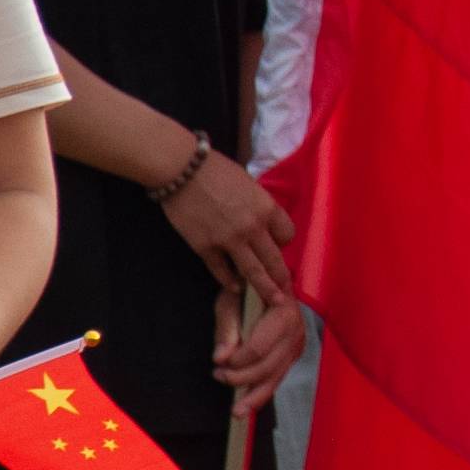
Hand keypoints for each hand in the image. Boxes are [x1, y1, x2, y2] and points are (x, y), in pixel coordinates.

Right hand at [163, 145, 296, 308]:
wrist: (182, 170)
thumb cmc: (216, 170)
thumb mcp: (249, 183)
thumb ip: (258, 205)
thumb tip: (261, 221)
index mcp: (266, 208)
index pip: (287, 234)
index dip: (284, 241)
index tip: (278, 246)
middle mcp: (253, 228)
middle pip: (274, 259)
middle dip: (282, 277)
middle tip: (287, 291)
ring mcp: (229, 241)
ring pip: (253, 272)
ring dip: (265, 288)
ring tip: (272, 300)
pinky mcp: (206, 248)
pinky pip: (221, 271)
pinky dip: (230, 282)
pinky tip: (235, 288)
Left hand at [214, 287, 306, 403]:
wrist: (268, 282)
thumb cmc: (247, 289)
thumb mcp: (231, 301)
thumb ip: (227, 330)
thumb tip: (220, 359)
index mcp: (284, 313)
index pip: (259, 348)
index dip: (237, 361)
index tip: (218, 363)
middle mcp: (296, 331)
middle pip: (268, 367)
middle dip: (241, 378)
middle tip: (219, 376)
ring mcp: (297, 345)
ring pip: (275, 378)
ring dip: (253, 396)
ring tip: (236, 413)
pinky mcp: (292, 356)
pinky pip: (277, 379)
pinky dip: (262, 394)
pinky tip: (247, 407)